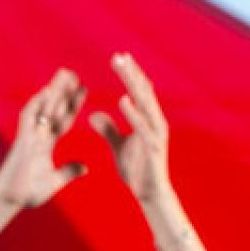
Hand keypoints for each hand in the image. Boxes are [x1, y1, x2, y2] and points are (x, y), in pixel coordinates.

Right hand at [0, 67, 87, 209]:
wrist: (8, 200)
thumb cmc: (27, 193)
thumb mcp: (54, 182)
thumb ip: (68, 172)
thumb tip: (85, 167)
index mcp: (46, 144)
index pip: (63, 120)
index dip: (73, 106)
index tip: (84, 90)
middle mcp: (38, 136)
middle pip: (53, 109)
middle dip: (63, 91)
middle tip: (73, 73)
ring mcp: (29, 137)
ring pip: (42, 109)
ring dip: (52, 91)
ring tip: (63, 75)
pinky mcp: (22, 141)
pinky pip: (29, 119)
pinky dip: (36, 104)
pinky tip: (46, 91)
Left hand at [89, 53, 171, 202]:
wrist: (149, 194)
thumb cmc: (137, 170)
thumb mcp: (118, 146)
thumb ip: (108, 128)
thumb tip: (93, 114)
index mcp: (148, 120)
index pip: (139, 92)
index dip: (131, 74)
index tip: (119, 57)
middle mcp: (155, 122)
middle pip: (143, 92)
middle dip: (132, 73)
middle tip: (119, 56)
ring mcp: (156, 133)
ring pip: (146, 103)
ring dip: (133, 85)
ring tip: (122, 68)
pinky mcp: (153, 147)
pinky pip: (142, 126)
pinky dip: (133, 112)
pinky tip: (123, 99)